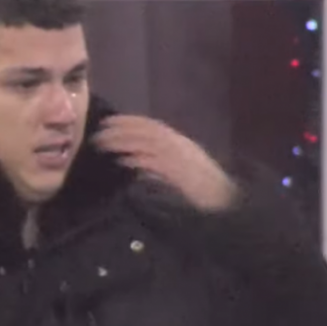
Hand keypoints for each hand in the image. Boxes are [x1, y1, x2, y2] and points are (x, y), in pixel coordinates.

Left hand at [92, 115, 236, 211]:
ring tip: (104, 144)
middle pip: (147, 131)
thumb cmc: (204, 192)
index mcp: (181, 143)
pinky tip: (124, 161)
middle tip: (98, 131)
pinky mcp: (182, 175)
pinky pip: (157, 163)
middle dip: (121, 129)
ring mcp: (182, 159)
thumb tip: (134, 161)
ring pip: (148, 143)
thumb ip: (159, 166)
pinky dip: (140, 160)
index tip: (108, 121)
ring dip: (125, 141)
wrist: (228, 205)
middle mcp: (181, 146)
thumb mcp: (181, 173)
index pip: (152, 125)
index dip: (129, 121)